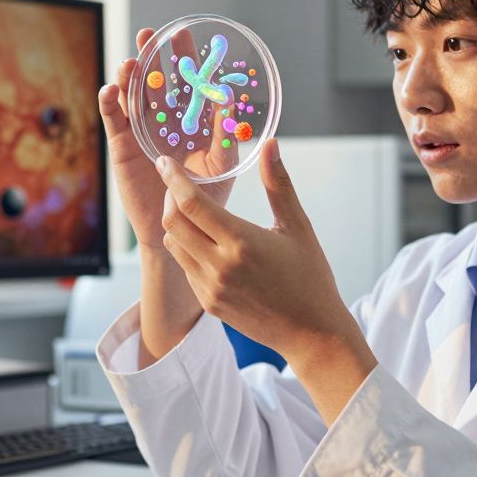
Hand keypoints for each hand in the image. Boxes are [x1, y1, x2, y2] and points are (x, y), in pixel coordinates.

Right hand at [98, 29, 236, 249]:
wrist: (179, 228)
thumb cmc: (206, 198)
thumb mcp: (221, 164)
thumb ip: (225, 135)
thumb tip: (229, 101)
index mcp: (190, 119)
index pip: (186, 82)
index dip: (183, 58)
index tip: (182, 34)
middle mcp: (164, 120)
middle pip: (155, 80)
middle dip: (152, 57)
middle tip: (150, 35)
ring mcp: (141, 130)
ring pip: (132, 95)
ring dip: (129, 76)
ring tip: (130, 62)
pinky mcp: (122, 144)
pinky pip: (114, 119)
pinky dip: (110, 103)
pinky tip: (111, 90)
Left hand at [156, 138, 368, 364]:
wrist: (311, 333)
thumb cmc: (310, 277)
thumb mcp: (297, 227)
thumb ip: (278, 184)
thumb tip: (270, 144)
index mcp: (241, 243)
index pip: (191, 204)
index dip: (173, 179)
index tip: (164, 162)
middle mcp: (219, 266)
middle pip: (172, 223)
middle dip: (169, 198)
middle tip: (177, 184)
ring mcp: (210, 288)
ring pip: (173, 245)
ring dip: (176, 224)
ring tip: (192, 210)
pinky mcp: (208, 303)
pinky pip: (185, 267)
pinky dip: (188, 248)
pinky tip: (206, 240)